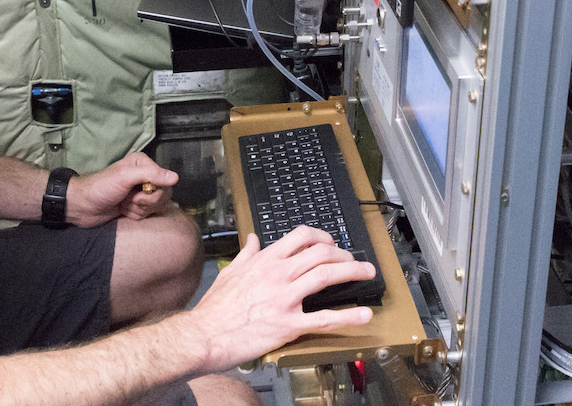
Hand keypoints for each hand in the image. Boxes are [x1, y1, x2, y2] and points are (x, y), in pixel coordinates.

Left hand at [67, 152, 178, 226]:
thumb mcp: (125, 177)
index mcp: (143, 164)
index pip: (165, 181)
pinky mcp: (137, 206)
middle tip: (129, 200)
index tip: (138, 194)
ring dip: (139, 210)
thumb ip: (151, 175)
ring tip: (124, 205)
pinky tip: (123, 211)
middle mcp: (145, 176)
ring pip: (156, 206)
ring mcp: (141, 192)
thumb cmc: (102, 188)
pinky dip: (135, 215)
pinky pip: (148, 214)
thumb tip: (175, 177)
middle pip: (164, 194)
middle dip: (146, 203)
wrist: (83, 207)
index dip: (153, 192)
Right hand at [181, 226, 375, 372]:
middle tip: (354, 260)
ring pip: (326, 276)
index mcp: (265, 261)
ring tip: (367, 273)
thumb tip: (253, 239)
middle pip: (321, 253)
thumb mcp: (230, 271)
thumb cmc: (215, 307)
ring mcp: (285, 298)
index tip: (331, 242)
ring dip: (353, 272)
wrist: (203, 334)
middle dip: (344, 254)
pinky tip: (363, 315)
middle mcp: (278, 274)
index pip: (301, 236)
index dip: (322, 236)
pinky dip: (347, 316)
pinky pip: (323, 318)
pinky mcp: (288, 324)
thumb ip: (246, 254)